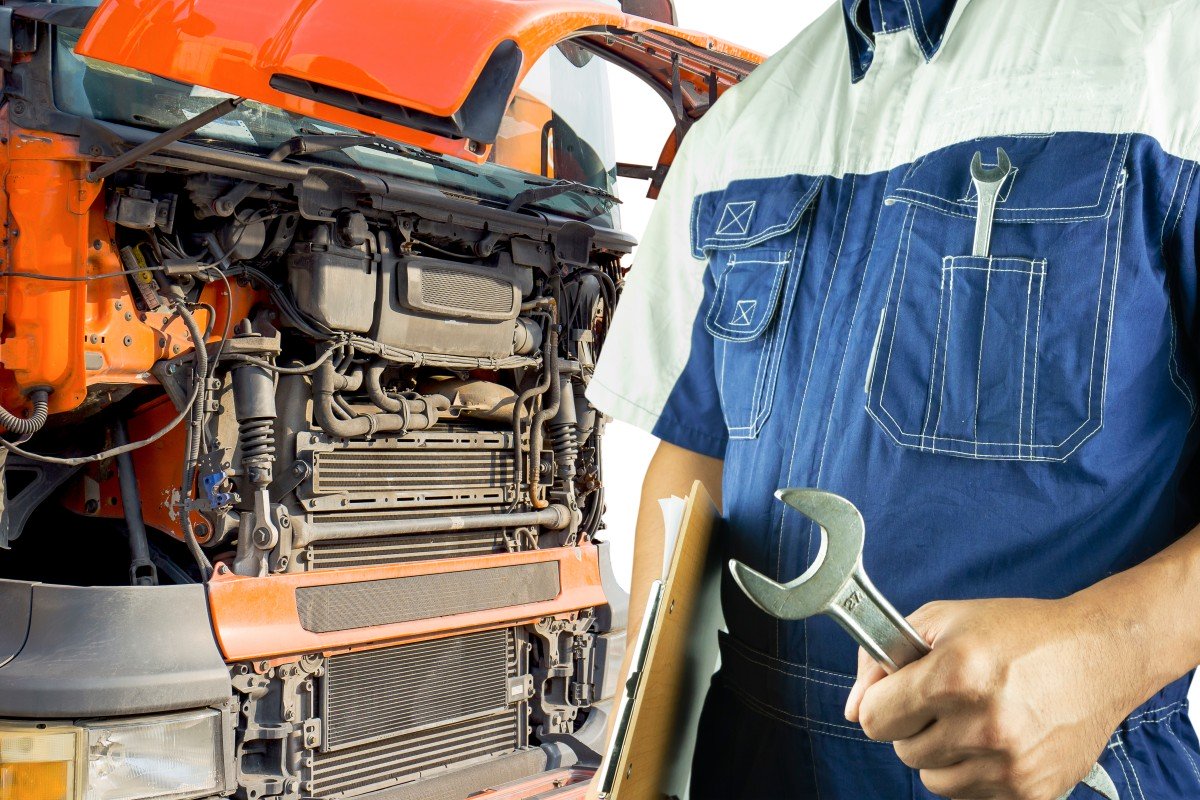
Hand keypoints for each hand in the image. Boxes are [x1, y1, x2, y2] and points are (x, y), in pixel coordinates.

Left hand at [843, 597, 1138, 798]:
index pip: (873, 718)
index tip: (897, 694)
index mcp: (954, 674)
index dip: (880, 703)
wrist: (1099, 654)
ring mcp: (1009, 763)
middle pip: (903, 751)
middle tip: (947, 701)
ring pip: (934, 781)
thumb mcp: (942, 621)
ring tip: (974, 719)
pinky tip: (998, 741)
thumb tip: (851, 709)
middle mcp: (982, 723)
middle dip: (914, 726)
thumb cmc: (1016, 632)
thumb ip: (882, 659)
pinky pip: (972, 798)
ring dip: (943, 754)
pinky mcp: (1033, 792)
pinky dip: (976, 774)